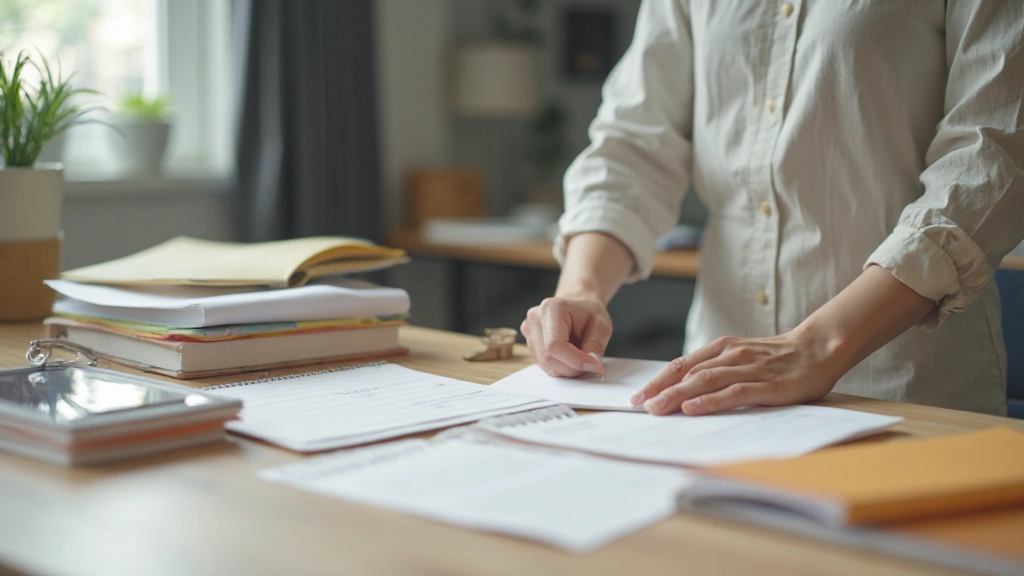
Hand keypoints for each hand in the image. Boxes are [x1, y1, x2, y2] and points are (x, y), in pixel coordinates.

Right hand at [521, 296, 612, 377]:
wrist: (577, 305)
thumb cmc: (588, 312)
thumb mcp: (601, 325)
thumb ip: (596, 346)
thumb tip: (592, 368)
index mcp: (551, 309)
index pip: (555, 345)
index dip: (574, 361)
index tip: (594, 366)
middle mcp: (535, 320)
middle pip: (549, 358)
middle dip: (572, 368)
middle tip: (591, 363)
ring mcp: (529, 332)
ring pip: (546, 365)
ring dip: (567, 368)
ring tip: (580, 355)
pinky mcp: (530, 344)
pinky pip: (544, 365)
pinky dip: (561, 367)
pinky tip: (570, 355)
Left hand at [630, 327, 845, 415]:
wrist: (818, 348)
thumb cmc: (777, 358)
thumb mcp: (740, 358)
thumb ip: (716, 368)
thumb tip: (684, 389)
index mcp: (721, 348)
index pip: (681, 365)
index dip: (658, 381)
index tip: (638, 397)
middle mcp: (731, 355)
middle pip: (688, 374)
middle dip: (660, 390)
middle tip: (639, 407)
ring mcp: (749, 369)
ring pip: (706, 381)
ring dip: (678, 395)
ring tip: (657, 408)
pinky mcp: (767, 385)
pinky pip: (734, 392)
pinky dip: (711, 401)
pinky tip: (693, 408)